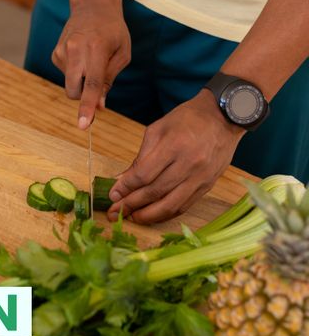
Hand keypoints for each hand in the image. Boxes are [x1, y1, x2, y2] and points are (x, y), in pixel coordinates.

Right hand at [52, 1, 130, 128]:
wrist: (92, 5)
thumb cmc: (113, 30)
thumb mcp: (122, 54)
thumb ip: (110, 80)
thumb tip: (99, 106)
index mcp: (96, 49)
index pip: (91, 85)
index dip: (88, 107)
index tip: (83, 125)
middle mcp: (75, 50)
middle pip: (74, 90)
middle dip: (84, 96)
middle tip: (98, 86)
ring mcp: (62, 51)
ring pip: (70, 84)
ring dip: (81, 80)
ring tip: (91, 58)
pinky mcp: (55, 54)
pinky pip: (66, 75)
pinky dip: (75, 72)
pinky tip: (82, 55)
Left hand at [107, 90, 244, 223]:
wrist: (224, 117)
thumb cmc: (186, 119)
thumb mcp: (157, 129)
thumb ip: (140, 157)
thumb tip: (122, 179)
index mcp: (173, 145)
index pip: (144, 174)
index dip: (126, 187)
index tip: (112, 195)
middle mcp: (189, 164)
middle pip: (155, 192)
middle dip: (131, 205)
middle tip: (114, 212)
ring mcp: (200, 178)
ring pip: (170, 205)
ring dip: (148, 215)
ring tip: (132, 218)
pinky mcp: (207, 186)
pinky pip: (184, 206)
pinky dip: (165, 214)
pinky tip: (152, 215)